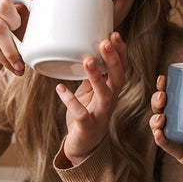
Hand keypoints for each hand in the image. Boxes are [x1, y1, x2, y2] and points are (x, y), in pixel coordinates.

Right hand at [0, 0, 32, 119]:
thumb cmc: (4, 39)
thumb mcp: (18, 23)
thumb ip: (25, 4)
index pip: (3, 4)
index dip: (16, 21)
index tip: (21, 33)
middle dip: (13, 45)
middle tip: (23, 57)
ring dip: (8, 56)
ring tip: (18, 65)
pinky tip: (6, 65)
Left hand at [57, 32, 126, 165]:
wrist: (82, 147)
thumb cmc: (86, 115)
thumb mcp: (89, 92)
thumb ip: (90, 75)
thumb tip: (85, 49)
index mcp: (111, 91)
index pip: (122, 68)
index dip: (121, 52)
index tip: (115, 34)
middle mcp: (109, 101)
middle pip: (118, 78)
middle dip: (113, 59)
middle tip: (105, 42)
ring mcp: (100, 114)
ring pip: (104, 94)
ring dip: (97, 76)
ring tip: (87, 59)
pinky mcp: (87, 126)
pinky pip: (81, 113)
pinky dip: (70, 100)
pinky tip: (60, 88)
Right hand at [150, 75, 182, 181]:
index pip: (180, 91)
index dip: (169, 83)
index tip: (168, 76)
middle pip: (168, 104)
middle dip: (160, 95)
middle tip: (163, 90)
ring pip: (164, 122)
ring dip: (157, 113)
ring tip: (161, 110)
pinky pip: (170, 145)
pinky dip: (161, 137)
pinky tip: (160, 130)